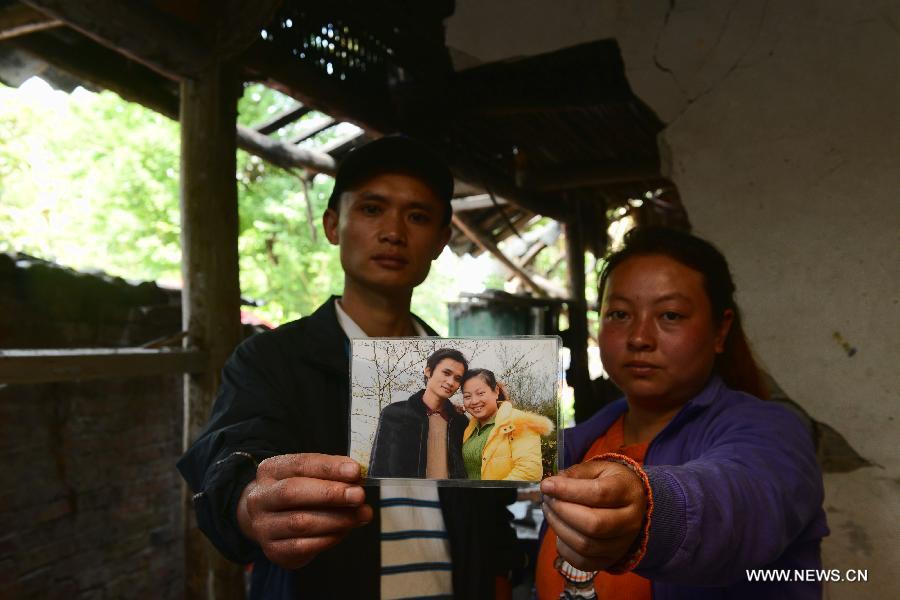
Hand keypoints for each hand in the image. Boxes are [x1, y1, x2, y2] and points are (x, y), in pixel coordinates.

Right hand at [237, 453, 372, 569]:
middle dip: (330, 494)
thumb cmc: (301, 493)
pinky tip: (344, 531)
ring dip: (336, 519)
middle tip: (359, 495)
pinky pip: (303, 546)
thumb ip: (333, 476)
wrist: (275, 522)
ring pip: (299, 522)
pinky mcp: (273, 550)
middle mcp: (260, 497)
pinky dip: (329, 538)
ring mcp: (263, 526)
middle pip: (292, 492)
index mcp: (270, 470)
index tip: (355, 471)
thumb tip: (357, 480)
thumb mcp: (313, 477)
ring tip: (361, 515)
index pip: (299, 464)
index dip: (329, 468)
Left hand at [540, 459, 646, 571]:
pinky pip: (583, 562)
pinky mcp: (611, 559)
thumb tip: (551, 485)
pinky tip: (559, 530)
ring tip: (549, 511)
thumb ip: (575, 474)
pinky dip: (564, 548)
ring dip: (559, 528)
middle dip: (562, 511)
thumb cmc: (610, 482)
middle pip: (593, 524)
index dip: (568, 490)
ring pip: (586, 545)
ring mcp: (622, 543)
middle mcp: (630, 520)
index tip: (546, 485)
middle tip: (547, 499)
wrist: (631, 504)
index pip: (599, 493)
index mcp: (627, 491)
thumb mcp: (597, 469)